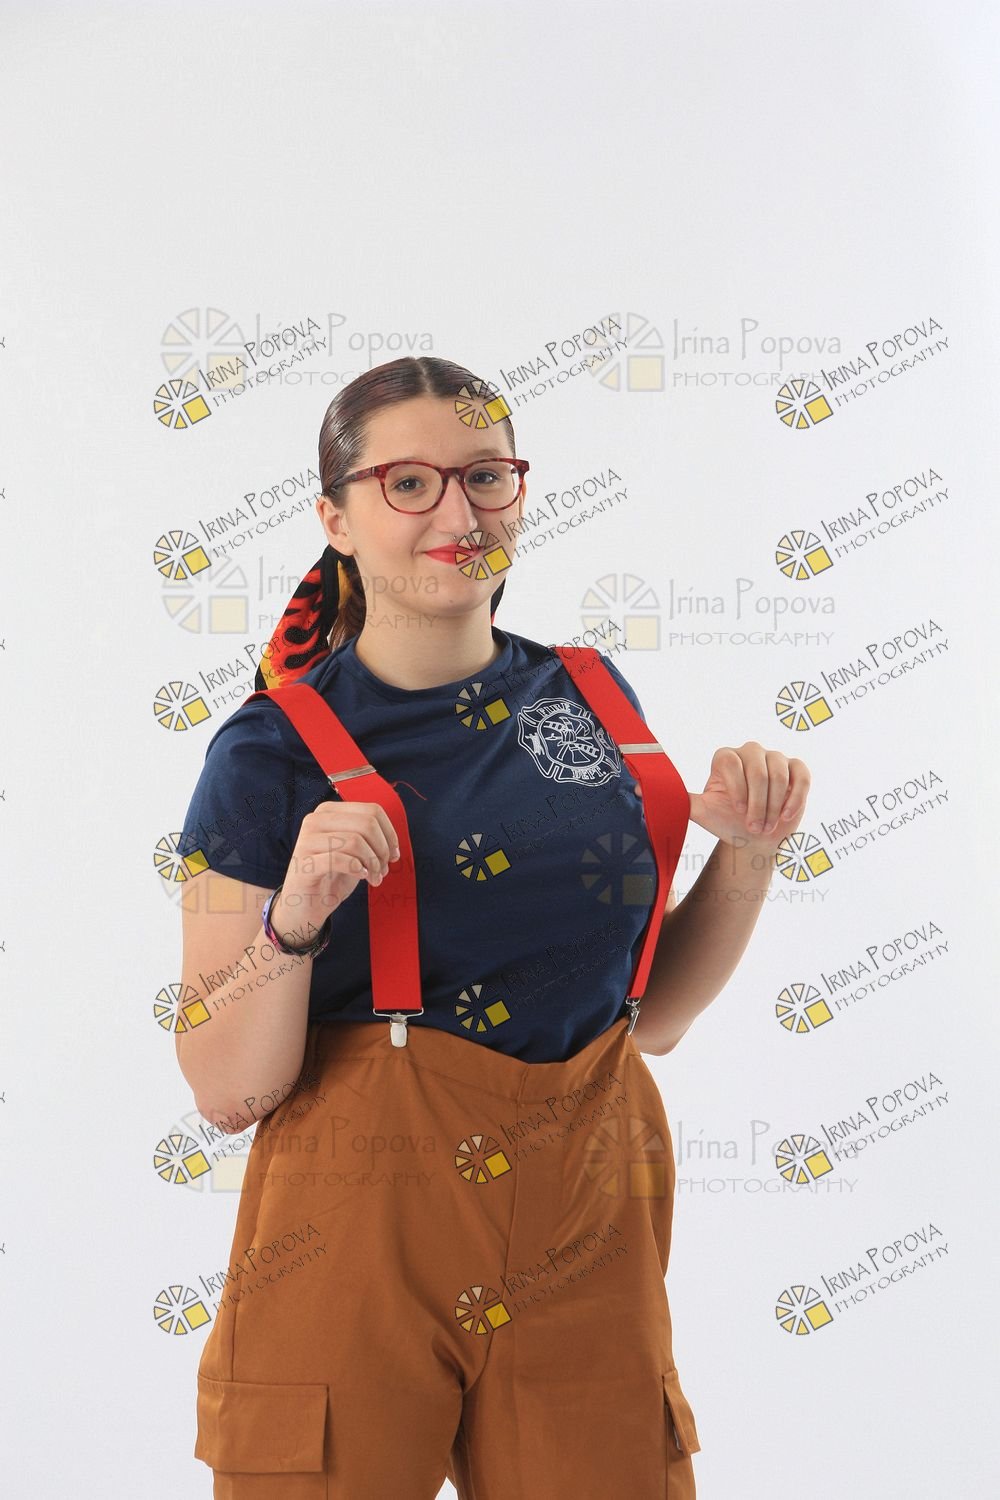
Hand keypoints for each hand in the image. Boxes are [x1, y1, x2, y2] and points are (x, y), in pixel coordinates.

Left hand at [687, 742, 811, 852]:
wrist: (755, 837)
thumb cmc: (727, 822)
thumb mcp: (701, 812)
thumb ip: (678, 799)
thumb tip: (644, 789)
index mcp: (725, 758)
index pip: (730, 761)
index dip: (736, 787)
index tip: (738, 811)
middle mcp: (750, 752)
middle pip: (757, 768)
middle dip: (757, 802)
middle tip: (754, 826)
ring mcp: (775, 758)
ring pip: (779, 773)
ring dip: (774, 804)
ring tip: (767, 826)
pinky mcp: (796, 769)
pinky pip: (801, 776)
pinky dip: (795, 797)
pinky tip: (787, 816)